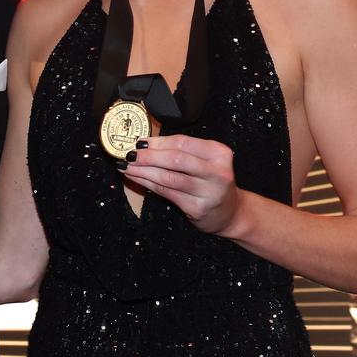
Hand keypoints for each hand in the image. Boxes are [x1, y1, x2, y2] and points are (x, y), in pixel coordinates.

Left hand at [120, 134, 239, 234]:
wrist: (231, 213)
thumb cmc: (211, 181)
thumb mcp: (205, 161)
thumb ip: (182, 151)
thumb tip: (145, 144)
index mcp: (219, 153)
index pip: (182, 142)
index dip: (158, 142)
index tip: (139, 142)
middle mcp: (217, 172)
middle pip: (175, 159)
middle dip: (148, 156)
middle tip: (129, 154)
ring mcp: (208, 192)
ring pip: (168, 177)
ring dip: (143, 171)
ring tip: (126, 166)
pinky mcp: (197, 208)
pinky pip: (166, 192)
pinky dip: (147, 184)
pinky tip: (136, 178)